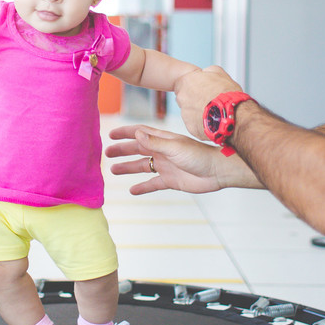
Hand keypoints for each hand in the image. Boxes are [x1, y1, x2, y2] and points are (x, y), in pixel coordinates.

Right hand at [105, 123, 230, 194]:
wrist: (217, 171)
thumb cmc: (199, 155)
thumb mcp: (174, 148)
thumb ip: (154, 142)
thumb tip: (136, 133)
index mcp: (163, 140)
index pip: (140, 133)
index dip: (125, 133)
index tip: (111, 135)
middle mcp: (162, 152)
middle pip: (137, 149)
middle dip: (122, 150)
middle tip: (107, 153)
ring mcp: (166, 166)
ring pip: (142, 166)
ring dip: (128, 167)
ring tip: (113, 170)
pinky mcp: (171, 181)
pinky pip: (153, 184)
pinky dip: (142, 187)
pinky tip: (132, 191)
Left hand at [175, 66, 243, 138]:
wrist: (232, 115)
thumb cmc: (227, 94)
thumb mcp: (219, 73)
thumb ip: (207, 71)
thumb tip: (205, 73)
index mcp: (186, 81)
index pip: (183, 82)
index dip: (195, 86)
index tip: (203, 89)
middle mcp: (181, 97)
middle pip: (185, 98)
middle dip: (195, 99)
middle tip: (209, 101)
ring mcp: (184, 114)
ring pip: (190, 112)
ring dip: (199, 112)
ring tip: (214, 112)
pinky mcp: (190, 127)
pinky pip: (195, 124)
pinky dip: (202, 123)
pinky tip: (213, 121)